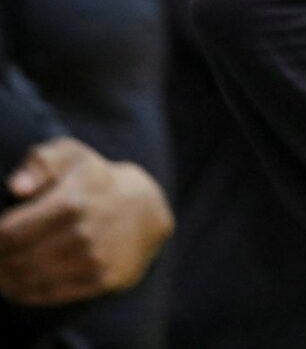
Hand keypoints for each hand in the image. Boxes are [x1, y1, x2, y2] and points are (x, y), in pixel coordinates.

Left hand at [0, 138, 173, 305]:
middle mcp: (82, 235)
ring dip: (6, 280)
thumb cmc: (96, 179)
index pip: (8, 234)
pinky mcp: (102, 280)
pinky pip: (50, 294)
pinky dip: (27, 293)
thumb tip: (17, 188)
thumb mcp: (72, 155)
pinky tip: (16, 286)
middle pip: (15, 260)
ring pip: (29, 280)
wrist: (147, 209)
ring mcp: (93, 260)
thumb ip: (40, 163)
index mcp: (71, 202)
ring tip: (1, 273)